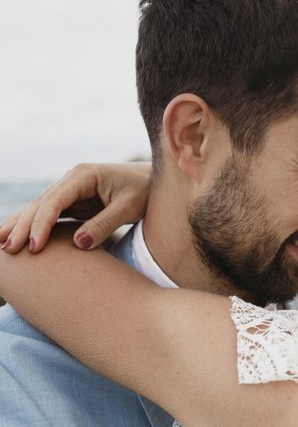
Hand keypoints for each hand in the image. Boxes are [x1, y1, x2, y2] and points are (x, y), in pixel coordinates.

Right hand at [0, 162, 151, 252]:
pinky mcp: (74, 202)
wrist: (154, 181)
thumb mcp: (130, 206)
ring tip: (1, 245)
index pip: (54, 201)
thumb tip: (79, 244)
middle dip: (23, 227)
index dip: (41, 225)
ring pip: (39, 209)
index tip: (34, 247)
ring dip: (21, 226)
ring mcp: (71, 190)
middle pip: (40, 204)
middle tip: (7, 250)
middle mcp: (72, 180)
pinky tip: (19, 239)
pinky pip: (49, 215)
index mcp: (83, 175)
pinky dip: (34, 226)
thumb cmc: (145, 191)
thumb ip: (106, 223)